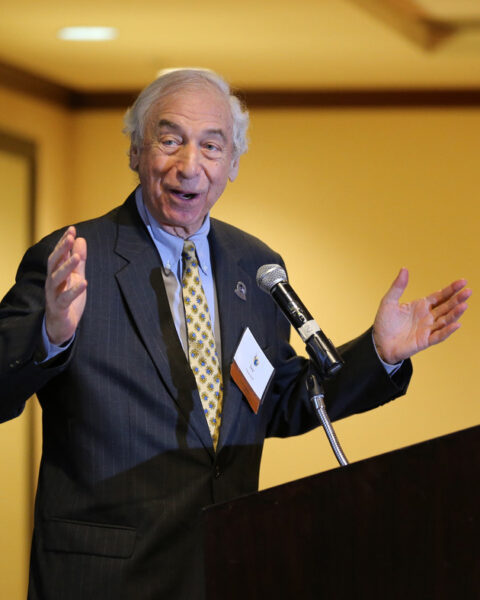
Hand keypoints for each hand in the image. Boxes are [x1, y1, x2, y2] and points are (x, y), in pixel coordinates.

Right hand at [45, 226, 86, 345]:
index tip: (71, 229)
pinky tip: (84, 283)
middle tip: (70, 237)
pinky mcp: (59, 308)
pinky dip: (74, 291)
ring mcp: (54, 295)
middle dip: (62, 249)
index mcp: (56, 274)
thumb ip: (78, 261)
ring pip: (57, 279)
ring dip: (66, 267)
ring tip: (76, 257)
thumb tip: (80, 239)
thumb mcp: (75, 277)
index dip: (64, 242)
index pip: (58, 254)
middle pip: (54, 263)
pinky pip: (65, 298)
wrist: (60, 326)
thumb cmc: (67, 299)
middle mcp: (52, 282)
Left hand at [373, 268, 470, 364]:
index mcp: (421, 306)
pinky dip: (447, 331)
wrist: (379, 343)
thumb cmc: (384, 323)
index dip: (451, 289)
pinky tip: (456, 324)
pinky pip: (438, 336)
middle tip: (468, 291)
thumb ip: (398, 286)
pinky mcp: (424, 341)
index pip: (440, 296)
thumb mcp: (389, 301)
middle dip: (457, 299)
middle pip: (446, 307)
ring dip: (455, 313)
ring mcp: (427, 329)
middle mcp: (428, 316)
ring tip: (464, 305)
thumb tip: (404, 269)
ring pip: (445, 320)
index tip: (463, 281)